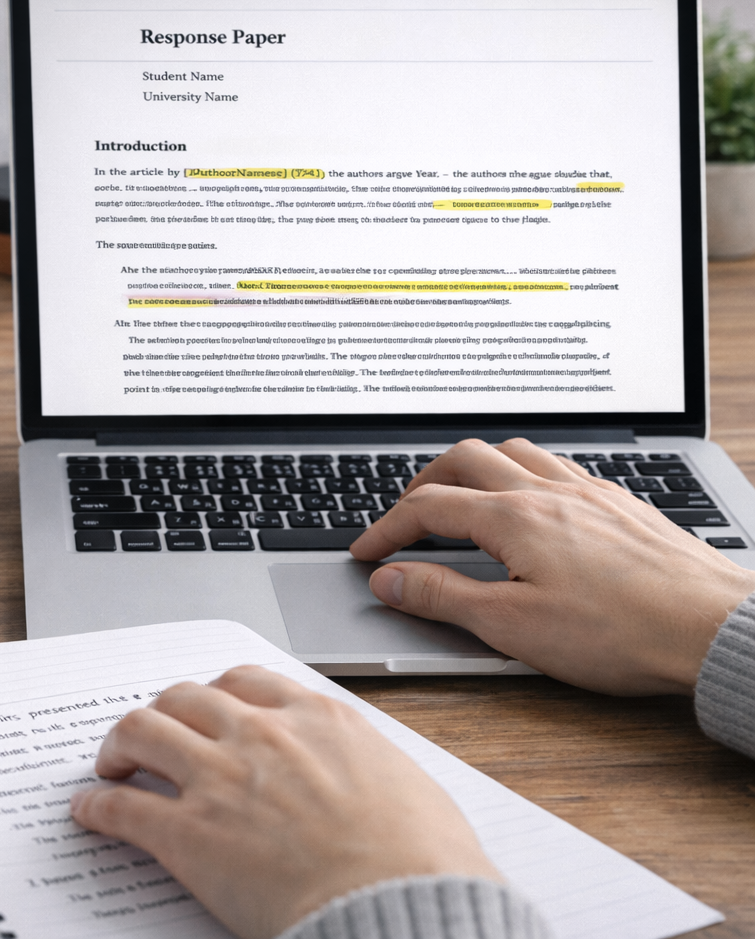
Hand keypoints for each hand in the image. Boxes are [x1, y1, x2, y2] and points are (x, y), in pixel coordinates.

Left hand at [70, 667, 497, 938]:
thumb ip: (362, 761)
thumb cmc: (422, 863)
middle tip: (150, 736)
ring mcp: (219, 780)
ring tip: (109, 764)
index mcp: (315, 719)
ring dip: (117, 745)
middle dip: (161, 714)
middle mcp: (260, 735)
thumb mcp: (404, 782)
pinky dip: (97, 805)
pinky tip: (89, 812)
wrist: (405, 910)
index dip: (212, 695)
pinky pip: (121, 805)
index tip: (203, 709)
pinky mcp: (188, 835)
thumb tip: (358, 773)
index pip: (244, 682)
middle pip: (183, 698)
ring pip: (141, 731)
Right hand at [349, 438, 754, 695]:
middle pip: (465, 458)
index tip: (368, 552)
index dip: (387, 528)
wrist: (716, 631)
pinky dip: (525, 473)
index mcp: (515, 518)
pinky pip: (560, 466)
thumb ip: (442, 597)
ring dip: (475, 467)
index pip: (428, 507)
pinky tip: (533, 504)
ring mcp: (590, 493)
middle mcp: (550, 492)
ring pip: (516, 451)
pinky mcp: (623, 505)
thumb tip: (390, 579)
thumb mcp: (513, 627)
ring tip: (462, 497)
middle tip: (404, 515)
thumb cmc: (624, 633)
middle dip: (423, 482)